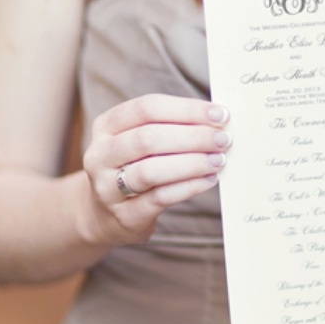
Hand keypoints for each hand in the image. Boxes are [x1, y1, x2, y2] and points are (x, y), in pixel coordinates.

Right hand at [81, 94, 230, 246]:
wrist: (104, 215)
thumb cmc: (134, 166)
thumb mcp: (138, 140)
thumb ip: (169, 126)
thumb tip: (217, 118)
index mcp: (106, 126)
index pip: (147, 108)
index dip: (186, 109)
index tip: (219, 114)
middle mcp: (101, 155)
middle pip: (148, 138)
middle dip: (193, 136)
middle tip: (224, 139)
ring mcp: (107, 188)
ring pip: (151, 170)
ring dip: (192, 163)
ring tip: (219, 160)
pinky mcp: (124, 215)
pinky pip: (160, 198)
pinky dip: (189, 187)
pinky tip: (209, 179)